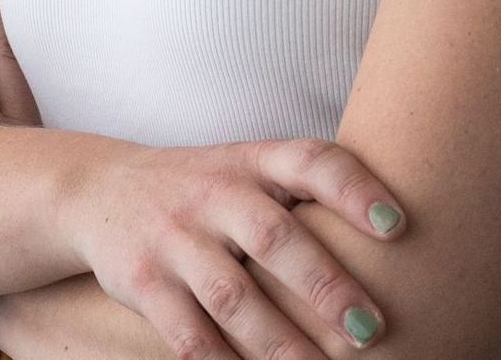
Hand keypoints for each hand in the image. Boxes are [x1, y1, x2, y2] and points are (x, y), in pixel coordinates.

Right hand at [63, 136, 407, 359]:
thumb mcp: (249, 169)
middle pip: (274, 236)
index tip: (398, 226)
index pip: (309, 161)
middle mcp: (214, 193)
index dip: (354, 189)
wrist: (101, 191)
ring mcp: (176, 238)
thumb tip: (400, 230)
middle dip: (324, 285)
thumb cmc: (205, 188)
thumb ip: (304, 191)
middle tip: (372, 328)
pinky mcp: (144, 284)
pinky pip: (189, 335)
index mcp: (251, 160)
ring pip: (233, 297)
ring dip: (282, 343)